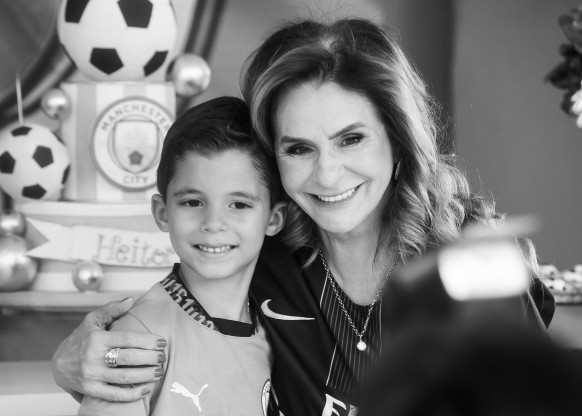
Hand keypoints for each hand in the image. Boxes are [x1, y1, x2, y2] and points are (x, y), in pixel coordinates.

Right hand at [52, 297, 166, 401]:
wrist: (59, 363)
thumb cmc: (81, 338)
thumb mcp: (93, 320)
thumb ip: (112, 309)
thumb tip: (131, 300)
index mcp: (98, 338)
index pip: (127, 339)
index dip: (147, 341)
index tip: (162, 342)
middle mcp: (94, 357)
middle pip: (129, 359)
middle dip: (150, 358)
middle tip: (163, 357)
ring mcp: (92, 375)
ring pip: (124, 377)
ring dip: (146, 375)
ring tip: (159, 371)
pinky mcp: (91, 390)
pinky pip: (114, 395)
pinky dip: (132, 394)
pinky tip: (146, 389)